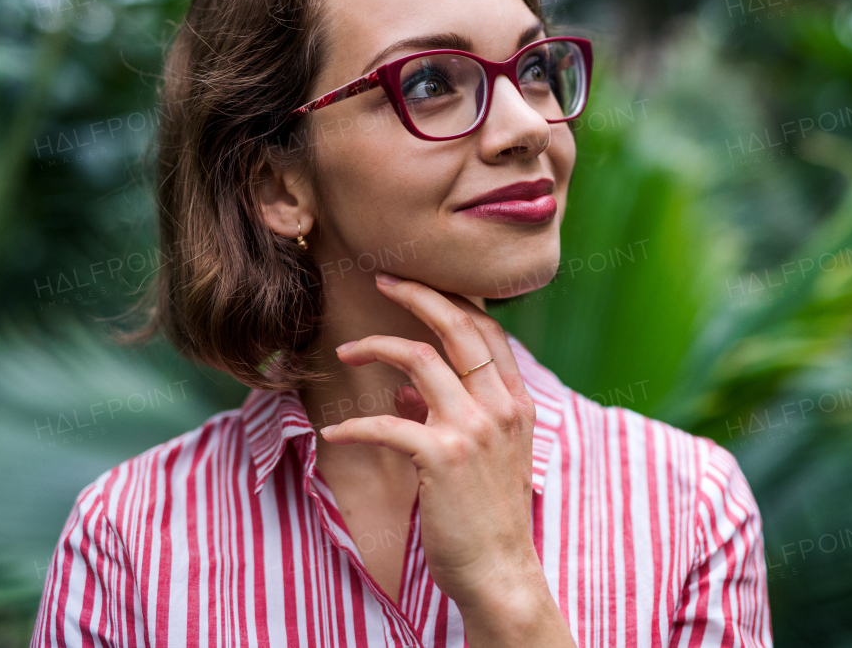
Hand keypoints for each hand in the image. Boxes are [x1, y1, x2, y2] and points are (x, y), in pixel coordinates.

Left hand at [320, 272, 555, 637]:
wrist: (499, 570)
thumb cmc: (486, 514)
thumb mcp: (483, 455)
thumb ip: (453, 413)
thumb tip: (408, 388)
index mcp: (516, 401)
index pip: (487, 330)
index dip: (451, 299)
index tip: (417, 284)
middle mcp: (500, 406)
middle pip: (458, 325)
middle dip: (417, 293)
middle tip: (381, 280)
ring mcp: (473, 428)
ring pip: (419, 358)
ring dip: (374, 347)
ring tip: (345, 350)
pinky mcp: (442, 457)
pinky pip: (387, 423)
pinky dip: (354, 425)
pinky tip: (335, 433)